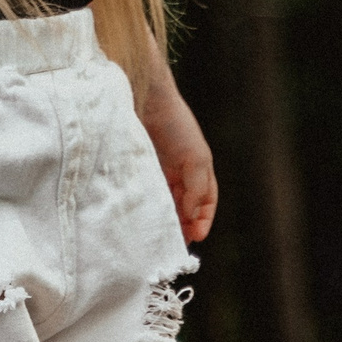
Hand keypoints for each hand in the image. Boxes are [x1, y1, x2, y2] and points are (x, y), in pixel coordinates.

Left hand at [139, 74, 218, 243]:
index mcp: (197, 168)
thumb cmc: (174, 123)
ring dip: (165, 219)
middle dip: (183, 225)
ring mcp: (156, 170)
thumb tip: (193, 218)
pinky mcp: (136, 169)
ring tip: (159, 237)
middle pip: (184, 206)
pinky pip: (143, 194)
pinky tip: (141, 219)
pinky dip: (146, 208)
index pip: (206, 201)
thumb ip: (198, 188)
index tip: (197, 238)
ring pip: (164, 203)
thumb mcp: (196, 158)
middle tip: (176, 244)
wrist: (143, 97)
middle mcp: (178, 171)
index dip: (204, 220)